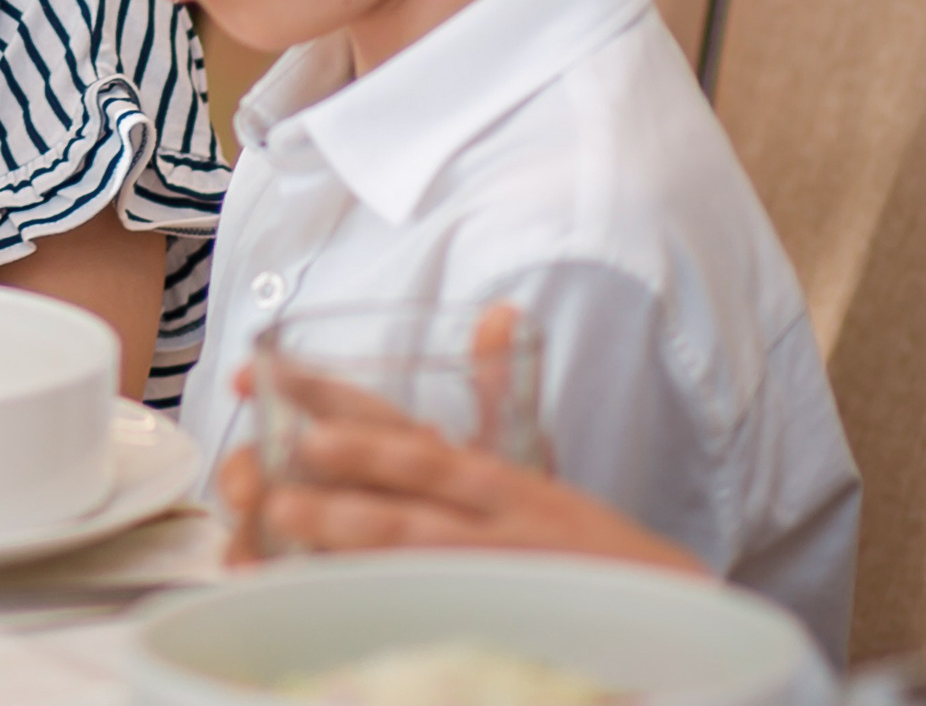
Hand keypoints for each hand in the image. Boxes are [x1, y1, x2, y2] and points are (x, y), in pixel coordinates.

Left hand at [217, 362, 702, 574]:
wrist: (668, 614)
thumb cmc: (576, 540)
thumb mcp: (534, 463)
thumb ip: (496, 391)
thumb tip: (497, 312)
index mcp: (486, 468)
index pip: (398, 417)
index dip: (324, 393)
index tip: (257, 376)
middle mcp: (493, 507)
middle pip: (411, 471)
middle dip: (339, 456)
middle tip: (273, 451)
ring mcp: (500, 563)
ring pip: (420, 537)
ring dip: (350, 525)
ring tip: (283, 516)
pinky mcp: (503, 614)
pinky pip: (431, 605)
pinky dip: (381, 597)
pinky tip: (328, 595)